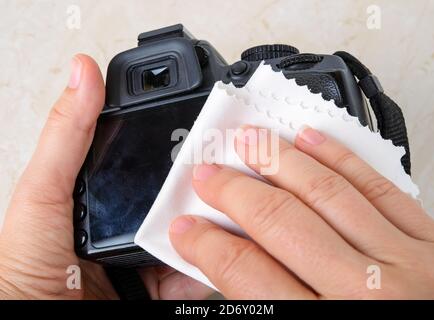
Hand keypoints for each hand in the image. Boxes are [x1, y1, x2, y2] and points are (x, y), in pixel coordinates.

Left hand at [0, 55, 211, 299]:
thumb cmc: (26, 266)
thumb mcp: (43, 193)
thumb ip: (67, 137)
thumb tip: (82, 73)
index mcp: (107, 190)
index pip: (148, 158)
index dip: (175, 141)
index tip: (203, 127)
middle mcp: (131, 218)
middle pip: (175, 195)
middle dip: (200, 183)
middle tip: (226, 169)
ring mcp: (147, 252)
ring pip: (190, 231)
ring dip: (208, 222)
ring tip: (230, 206)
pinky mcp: (159, 284)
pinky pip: (191, 269)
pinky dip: (205, 262)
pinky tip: (217, 248)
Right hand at [169, 125, 433, 298]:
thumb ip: (257, 306)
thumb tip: (208, 274)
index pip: (245, 272)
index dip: (206, 245)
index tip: (186, 228)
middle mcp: (366, 295)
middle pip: (281, 222)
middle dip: (234, 193)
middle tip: (207, 174)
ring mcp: (408, 264)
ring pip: (327, 192)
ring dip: (281, 161)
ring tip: (251, 140)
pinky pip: (380, 187)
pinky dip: (340, 159)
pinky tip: (313, 140)